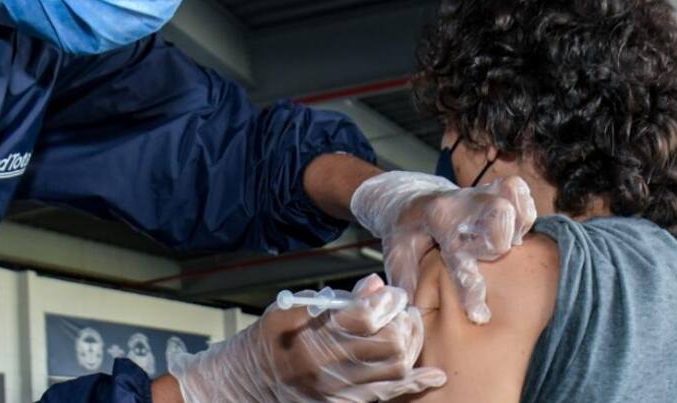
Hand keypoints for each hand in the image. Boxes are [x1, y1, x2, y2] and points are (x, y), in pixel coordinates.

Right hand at [169, 274, 445, 401]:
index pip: (366, 317)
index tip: (393, 293)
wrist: (243, 386)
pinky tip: (432, 375)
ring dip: (410, 348)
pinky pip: (387, 396)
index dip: (388, 302)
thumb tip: (375, 285)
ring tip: (408, 333)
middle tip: (404, 312)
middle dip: (405, 324)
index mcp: (311, 336)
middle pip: (389, 345)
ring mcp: (336, 391)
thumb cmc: (267, 341)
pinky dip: (413, 384)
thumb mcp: (291, 310)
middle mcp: (326, 366)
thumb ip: (335, 299)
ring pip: (394, 371)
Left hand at [351, 172, 535, 323]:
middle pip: (498, 215)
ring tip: (507, 246)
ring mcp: (477, 192)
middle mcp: (460, 201)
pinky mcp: (491, 188)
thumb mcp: (396, 257)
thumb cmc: (405, 234)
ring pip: (511, 199)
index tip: (479, 315)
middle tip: (491, 261)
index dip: (470, 287)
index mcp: (435, 219)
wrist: (408, 200)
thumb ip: (405, 282)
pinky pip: (518, 191)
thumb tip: (412, 313)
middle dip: (499, 245)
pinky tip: (514, 230)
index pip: (459, 252)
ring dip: (515, 226)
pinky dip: (522, 211)